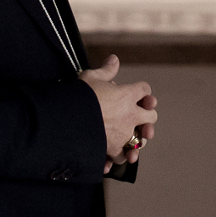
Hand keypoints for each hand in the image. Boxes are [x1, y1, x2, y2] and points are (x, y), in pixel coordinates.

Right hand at [78, 55, 156, 171]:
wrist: (64, 119)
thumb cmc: (77, 96)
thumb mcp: (90, 77)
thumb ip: (106, 70)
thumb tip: (114, 59)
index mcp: (127, 95)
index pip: (144, 90)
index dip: (141, 91)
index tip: (135, 93)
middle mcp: (130, 115)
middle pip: (151, 116)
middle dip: (147, 116)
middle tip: (137, 117)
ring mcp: (123, 134)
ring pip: (140, 141)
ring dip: (136, 141)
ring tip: (129, 140)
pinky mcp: (112, 149)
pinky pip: (122, 156)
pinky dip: (118, 156)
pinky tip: (112, 155)